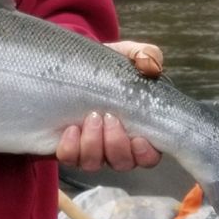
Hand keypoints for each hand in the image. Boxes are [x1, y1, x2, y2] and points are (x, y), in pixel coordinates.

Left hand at [56, 41, 164, 171]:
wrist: (71, 65)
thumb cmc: (106, 65)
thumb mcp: (128, 54)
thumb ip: (146, 55)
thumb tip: (152, 66)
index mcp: (137, 129)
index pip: (148, 157)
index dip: (145, 153)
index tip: (138, 138)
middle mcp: (114, 146)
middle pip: (122, 163)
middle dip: (116, 143)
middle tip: (109, 117)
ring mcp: (89, 150)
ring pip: (94, 164)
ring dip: (94, 144)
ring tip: (91, 117)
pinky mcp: (67, 148)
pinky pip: (69, 159)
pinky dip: (71, 147)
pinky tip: (71, 128)